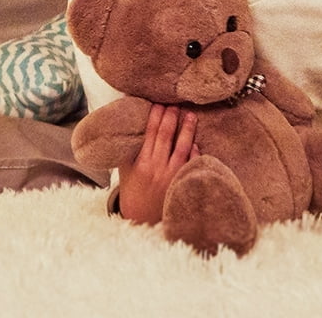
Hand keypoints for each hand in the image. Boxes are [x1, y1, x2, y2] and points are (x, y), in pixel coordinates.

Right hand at [117, 103, 196, 223]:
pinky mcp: (180, 183)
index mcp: (142, 163)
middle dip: (171, 117)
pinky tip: (196, 143)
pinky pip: (191, 164)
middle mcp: (157, 168)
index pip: (150, 132)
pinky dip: (195, 152)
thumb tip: (130, 124)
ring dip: (187, 130)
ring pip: (182, 148)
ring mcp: (171, 176)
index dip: (155, 116)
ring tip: (191, 116)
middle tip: (175, 103)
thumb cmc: (132, 191)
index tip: (159, 103)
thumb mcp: (125, 170)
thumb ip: (130, 149)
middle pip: (166, 136)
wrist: (140, 219)